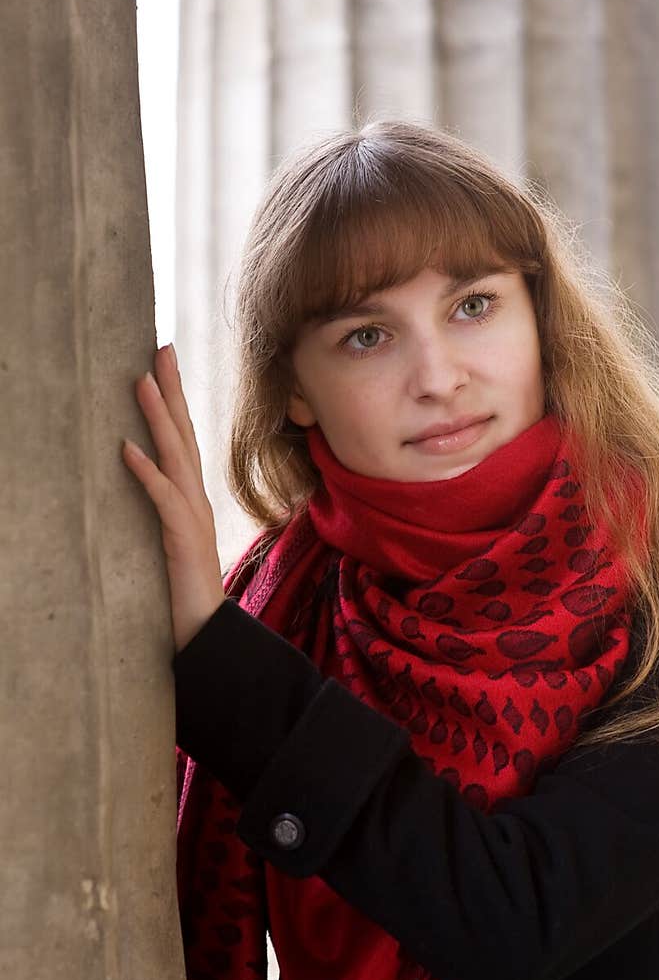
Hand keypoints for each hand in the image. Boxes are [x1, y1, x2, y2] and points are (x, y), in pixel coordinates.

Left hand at [121, 343, 225, 652]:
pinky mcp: (184, 539)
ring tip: (143, 383)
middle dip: (172, 390)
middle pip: (184, 435)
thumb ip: (163, 509)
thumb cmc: (185, 591)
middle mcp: (197, 499)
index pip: (183, 438)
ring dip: (159, 419)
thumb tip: (141, 473)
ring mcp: (194, 517)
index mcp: (193, 497)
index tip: (163, 362)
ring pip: (176, 457)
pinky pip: (163, 500)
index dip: (175, 399)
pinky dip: (147, 474)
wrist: (207, 630)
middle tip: (160, 349)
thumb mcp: (171, 541)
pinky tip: (128, 451)